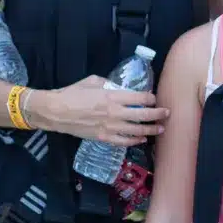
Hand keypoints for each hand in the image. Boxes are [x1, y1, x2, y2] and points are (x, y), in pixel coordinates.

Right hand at [30, 75, 168, 144]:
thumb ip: (109, 84)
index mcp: (112, 96)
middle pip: (143, 115)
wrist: (55, 112)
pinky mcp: (103, 138)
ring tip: (160, 129)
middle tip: (167, 113)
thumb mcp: (92, 81)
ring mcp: (110, 127)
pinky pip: (123, 142)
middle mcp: (115, 113)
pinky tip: (141, 139)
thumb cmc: (72, 93)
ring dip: (151, 130)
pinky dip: (134, 141)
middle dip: (158, 114)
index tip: (155, 98)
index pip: (140, 98)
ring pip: (137, 131)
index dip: (151, 98)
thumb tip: (119, 87)